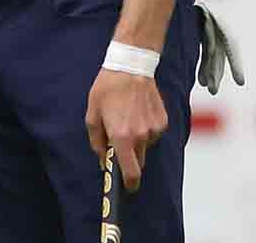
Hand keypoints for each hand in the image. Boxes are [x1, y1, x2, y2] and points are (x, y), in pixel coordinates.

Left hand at [85, 70, 166, 193]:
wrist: (131, 66)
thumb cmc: (108, 89)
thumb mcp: (92, 115)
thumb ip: (97, 141)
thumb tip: (103, 159)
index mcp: (122, 137)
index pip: (131, 172)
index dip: (128, 184)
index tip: (125, 188)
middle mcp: (141, 136)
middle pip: (139, 162)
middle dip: (129, 158)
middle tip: (119, 142)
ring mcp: (154, 129)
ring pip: (146, 147)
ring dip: (137, 141)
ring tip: (127, 118)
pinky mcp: (163, 121)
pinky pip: (153, 135)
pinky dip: (146, 130)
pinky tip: (138, 112)